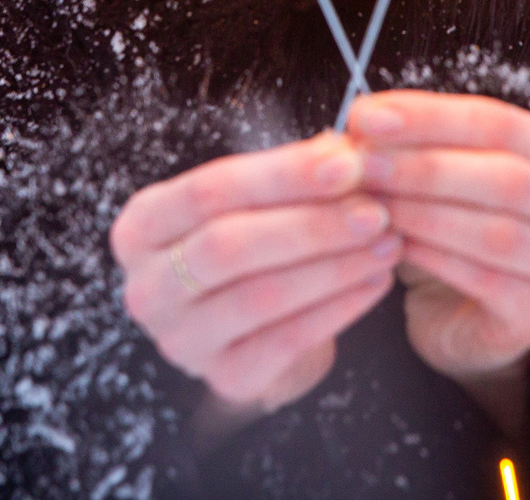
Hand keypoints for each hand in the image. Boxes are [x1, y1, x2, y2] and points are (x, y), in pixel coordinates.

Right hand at [110, 131, 400, 415]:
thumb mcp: (254, 202)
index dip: (281, 175)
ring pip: (261, 295)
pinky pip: (287, 341)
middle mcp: (148, 286)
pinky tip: (376, 283)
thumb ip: (288, 175)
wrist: (249, 327)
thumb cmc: (249, 245)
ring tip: (386, 243)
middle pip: (229, 245)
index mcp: (143, 226)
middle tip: (374, 210)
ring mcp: (180, 339)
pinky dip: (339, 308)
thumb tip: (343, 152)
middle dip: (311, 224)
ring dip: (334, 265)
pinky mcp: (224, 377)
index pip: (209, 190)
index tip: (346, 163)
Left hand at [349, 91, 529, 415]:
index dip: (432, 117)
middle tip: (363, 164)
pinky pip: (491, 283)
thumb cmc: (454, 225)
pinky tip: (394, 247)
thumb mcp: (441, 170)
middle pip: (511, 179)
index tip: (367, 116)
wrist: (457, 309)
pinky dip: (437, 260)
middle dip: (427, 168)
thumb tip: (365, 118)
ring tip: (373, 205)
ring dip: (427, 214)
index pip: (504, 123)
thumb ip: (414, 140)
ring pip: (502, 234)